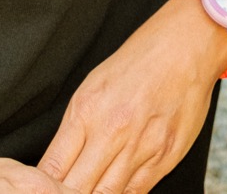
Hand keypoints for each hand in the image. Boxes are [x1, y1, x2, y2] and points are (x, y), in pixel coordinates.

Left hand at [38, 0, 226, 193]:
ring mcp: (141, 146)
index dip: (43, 188)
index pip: (53, 168)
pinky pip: (137, 192)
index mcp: (86, 111)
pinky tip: (115, 189)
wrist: (184, 46)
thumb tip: (57, 168)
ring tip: (89, 191)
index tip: (42, 192)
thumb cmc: (136, 64)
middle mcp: (112, 131)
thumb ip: (74, 130)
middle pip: (77, 188)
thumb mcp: (92, 88)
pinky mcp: (166, 156)